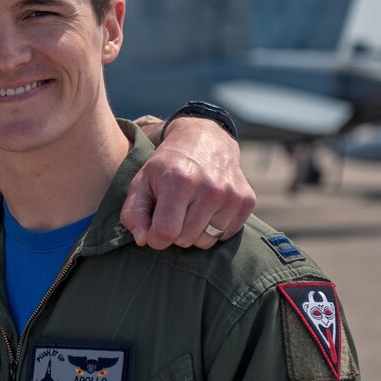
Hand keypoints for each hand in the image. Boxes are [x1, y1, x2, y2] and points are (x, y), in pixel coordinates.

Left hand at [121, 117, 255, 249]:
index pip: (166, 231)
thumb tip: (143, 240)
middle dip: (174, 233)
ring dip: (194, 233)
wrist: (205, 140)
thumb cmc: (168, 165)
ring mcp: (231, 195)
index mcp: (179, 181)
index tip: (153, 229)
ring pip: (207, 241)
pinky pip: (225, 235)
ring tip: (189, 211)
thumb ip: (133, 212)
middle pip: (186, 239)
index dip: (155, 237)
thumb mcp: (142, 181)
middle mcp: (209, 188)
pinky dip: (214, 229)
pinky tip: (207, 210)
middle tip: (173, 213)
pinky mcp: (247, 200)